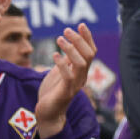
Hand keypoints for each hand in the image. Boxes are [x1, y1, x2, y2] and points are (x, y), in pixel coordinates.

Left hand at [35, 23, 95, 137]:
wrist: (48, 114)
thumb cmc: (53, 92)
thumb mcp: (60, 72)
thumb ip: (66, 61)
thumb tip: (69, 45)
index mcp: (81, 71)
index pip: (91, 52)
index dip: (87, 38)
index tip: (81, 24)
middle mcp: (82, 77)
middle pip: (88, 55)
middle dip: (79, 40)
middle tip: (66, 30)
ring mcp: (75, 85)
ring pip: (80, 63)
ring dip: (70, 49)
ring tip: (59, 39)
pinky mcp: (65, 92)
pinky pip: (68, 76)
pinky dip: (62, 64)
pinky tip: (54, 55)